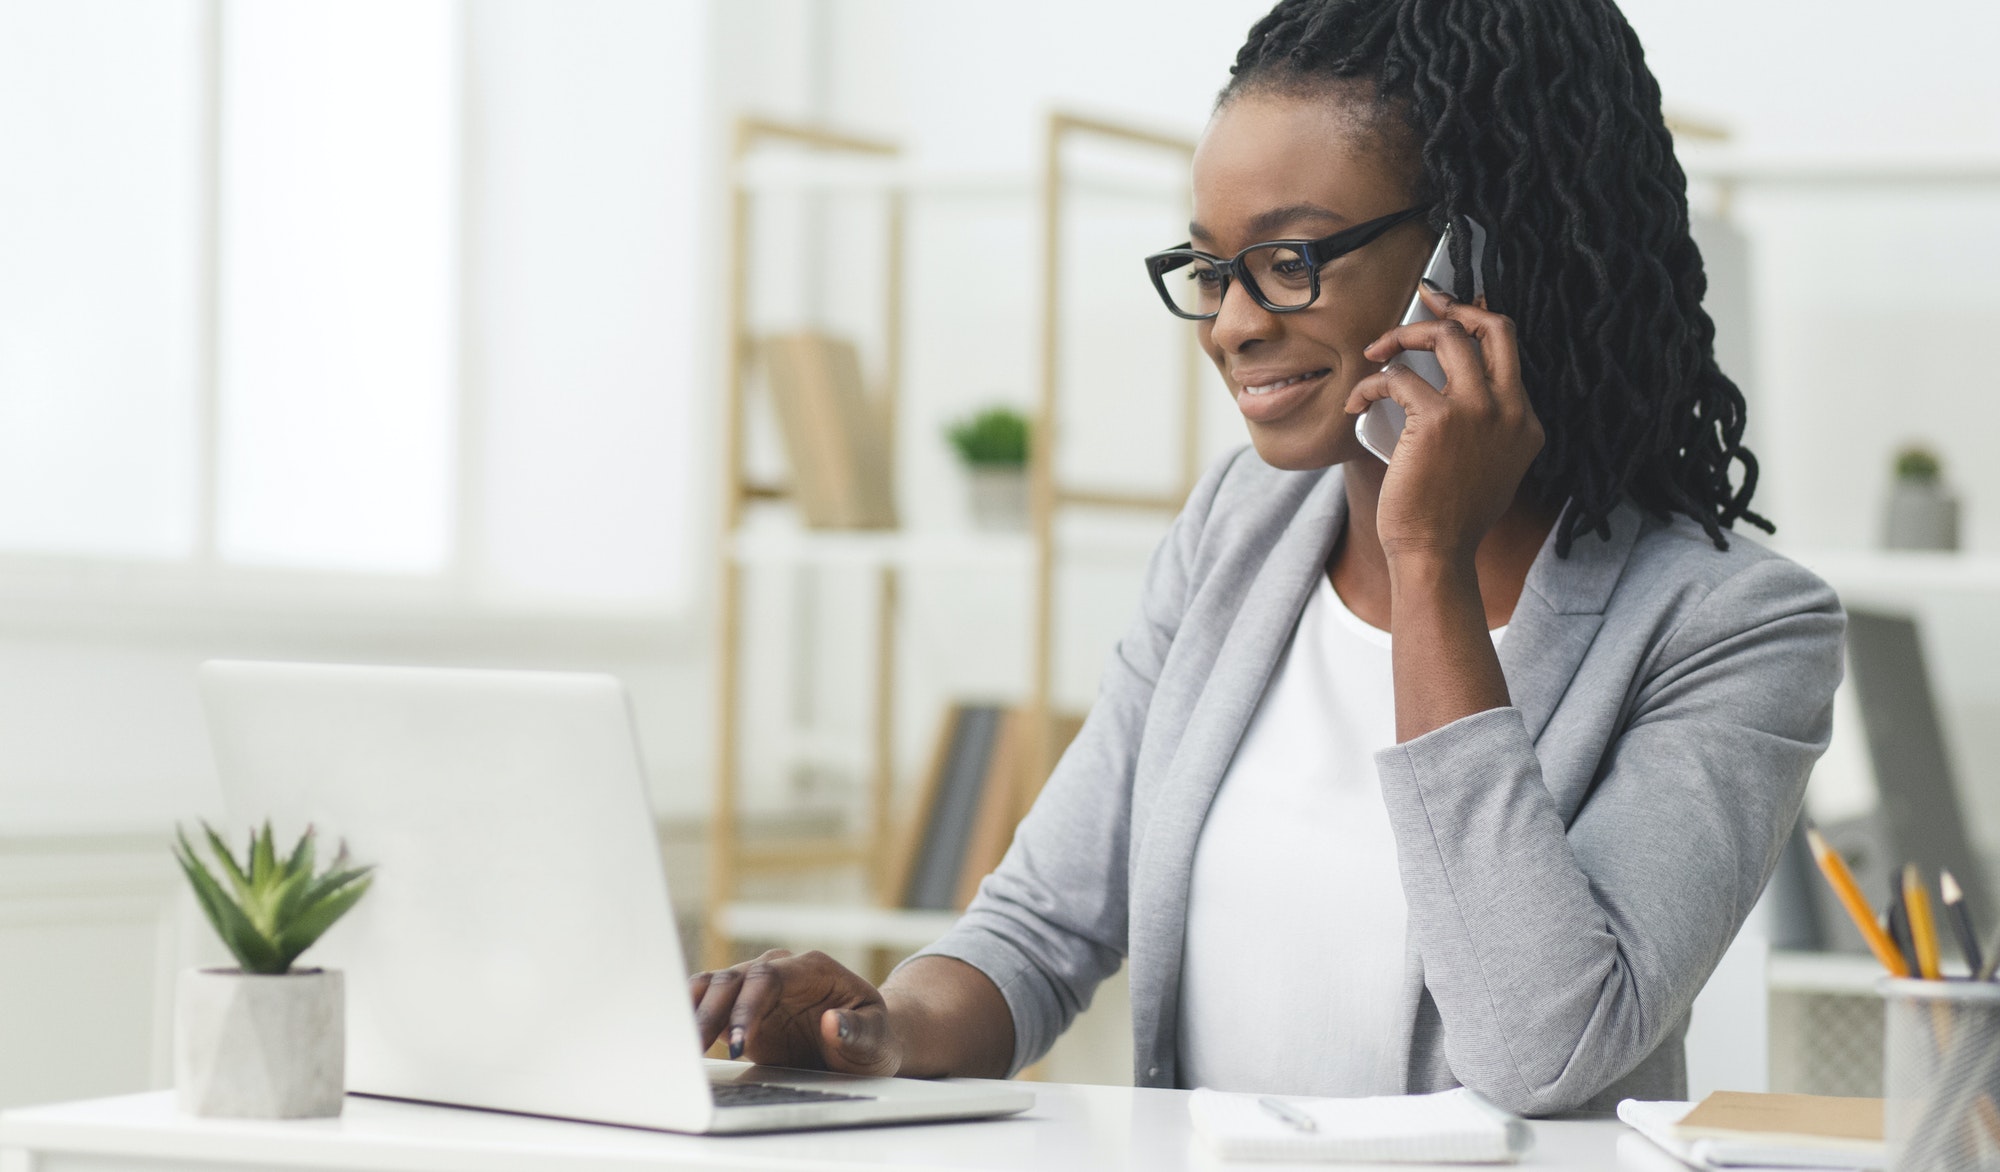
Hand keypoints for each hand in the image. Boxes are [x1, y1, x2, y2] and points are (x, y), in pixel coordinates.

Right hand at [688, 949, 901, 1075]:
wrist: (863, 1046)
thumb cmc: (874, 1038)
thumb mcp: (876, 1041)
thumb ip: (857, 1031)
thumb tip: (831, 1022)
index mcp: (812, 969)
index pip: (769, 978)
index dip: (748, 1007)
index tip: (737, 1042)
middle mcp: (780, 972)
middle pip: (734, 980)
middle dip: (713, 1013)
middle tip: (697, 1048)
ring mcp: (757, 990)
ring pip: (714, 987)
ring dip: (694, 1013)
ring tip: (680, 1045)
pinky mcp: (740, 1011)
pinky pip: (708, 1004)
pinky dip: (691, 1016)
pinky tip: (677, 1038)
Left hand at [1346, 282, 1543, 566]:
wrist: (1436, 553)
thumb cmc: (1448, 519)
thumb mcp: (1488, 470)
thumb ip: (1485, 432)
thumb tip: (1455, 401)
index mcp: (1524, 422)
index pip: (1507, 351)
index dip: (1476, 324)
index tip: (1447, 314)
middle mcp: (1509, 410)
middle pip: (1493, 327)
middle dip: (1455, 305)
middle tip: (1424, 299)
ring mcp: (1477, 411)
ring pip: (1446, 337)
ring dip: (1403, 335)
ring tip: (1377, 352)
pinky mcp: (1437, 419)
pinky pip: (1397, 378)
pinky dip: (1370, 384)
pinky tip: (1356, 403)